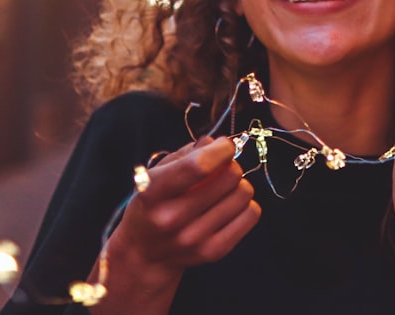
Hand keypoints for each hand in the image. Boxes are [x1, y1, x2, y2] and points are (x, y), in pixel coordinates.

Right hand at [92, 136, 260, 312]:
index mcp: (153, 192)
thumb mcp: (156, 174)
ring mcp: (194, 238)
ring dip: (239, 185)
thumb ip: (186, 154)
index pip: (198, 166)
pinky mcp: (213, 251)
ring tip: (223, 189)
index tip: (224, 145)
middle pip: (229, 177)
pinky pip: (251, 214)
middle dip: (231, 165)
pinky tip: (229, 206)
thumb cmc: (152, 204)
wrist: (144, 252)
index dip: (220, 150)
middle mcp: (172, 218)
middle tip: (222, 168)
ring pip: (244, 194)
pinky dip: (246, 205)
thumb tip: (216, 142)